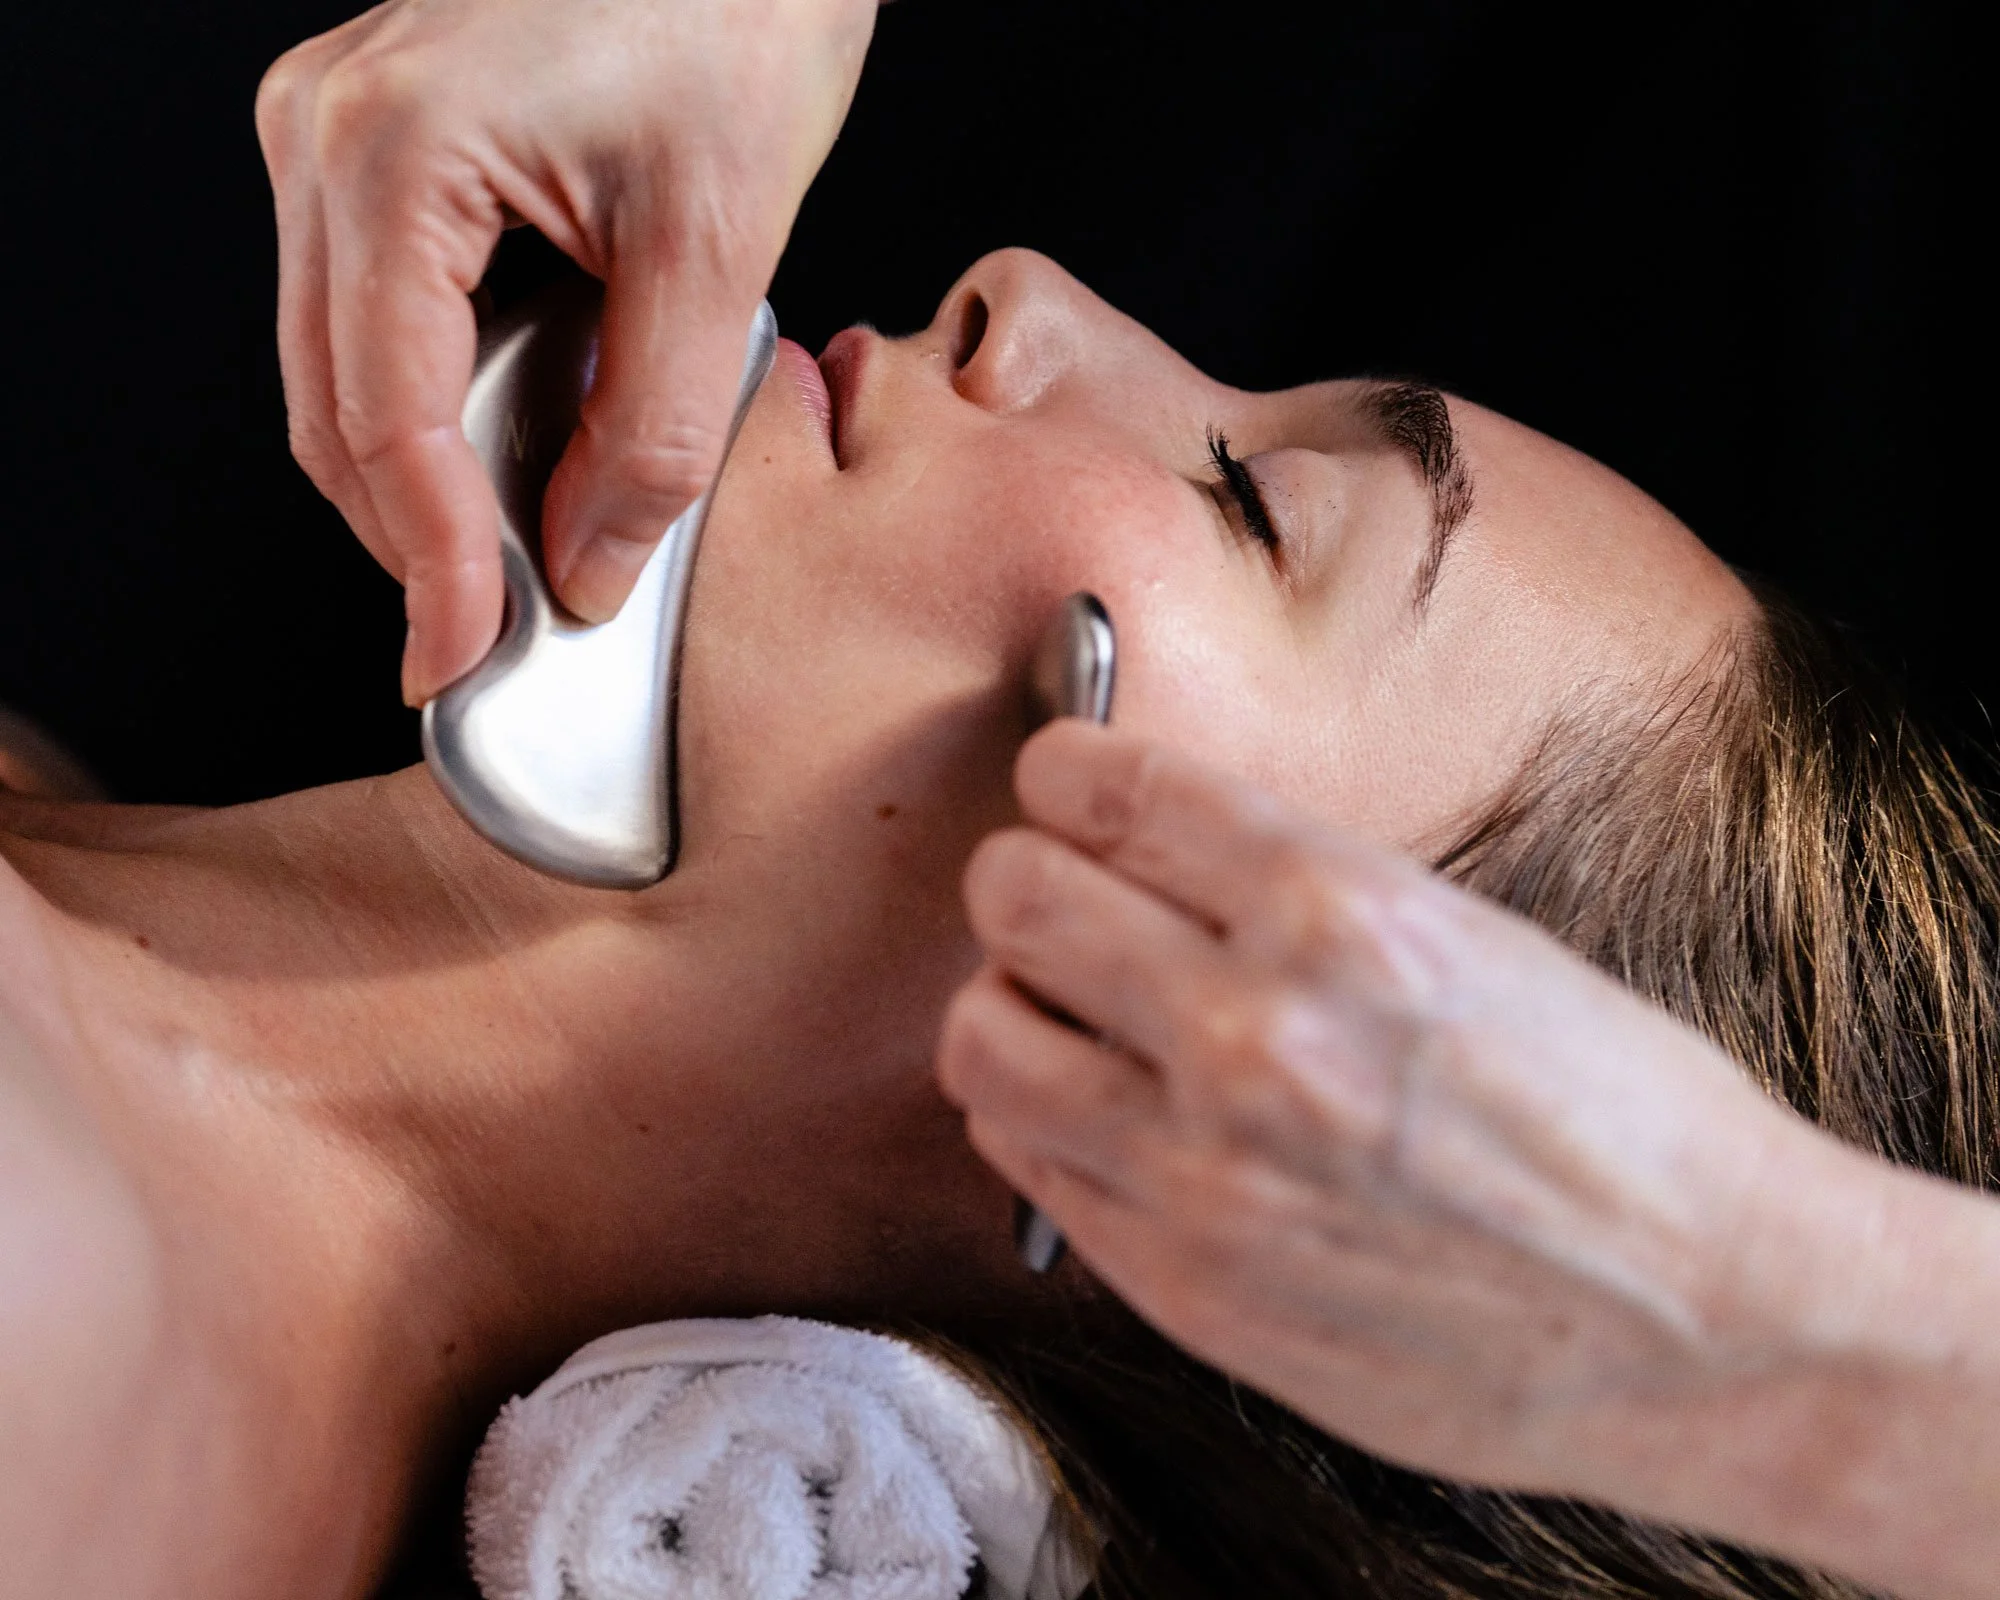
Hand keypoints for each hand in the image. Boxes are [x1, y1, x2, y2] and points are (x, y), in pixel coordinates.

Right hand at [256, 0, 876, 703]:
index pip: (387, 418)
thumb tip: (583, 568)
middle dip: (412, 536)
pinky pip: (365, 316)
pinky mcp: (370, 143)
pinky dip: (425, 405)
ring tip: (505, 558)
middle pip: (332, 407)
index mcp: (395, 150)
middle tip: (487, 633)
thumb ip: (653, 432)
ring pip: (335, 372)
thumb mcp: (718, 247)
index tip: (462, 657)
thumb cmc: (738, 16)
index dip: (430, 561)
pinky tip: (501, 451)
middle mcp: (325, 133)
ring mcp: (331, 131)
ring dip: (414, 480)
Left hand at [937, 721, 1896, 1514]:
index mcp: (1341, 908)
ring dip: (1008, 1008)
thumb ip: (1293, 894)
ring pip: (983, 1037)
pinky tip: (1102, 1120)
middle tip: (1052, 905)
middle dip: (1023, 882)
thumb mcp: (1468, 939)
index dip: (1065, 776)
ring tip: (1063, 1020)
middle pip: (1014, 897)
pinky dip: (1039, 1124)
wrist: (1706, 1320)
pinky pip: (1025, 1165)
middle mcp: (1254, 1027)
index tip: (1065, 788)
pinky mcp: (1185, 1282)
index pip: (1107, 789)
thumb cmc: (1617, 1116)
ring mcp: (1206, 1165)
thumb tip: (1148, 850)